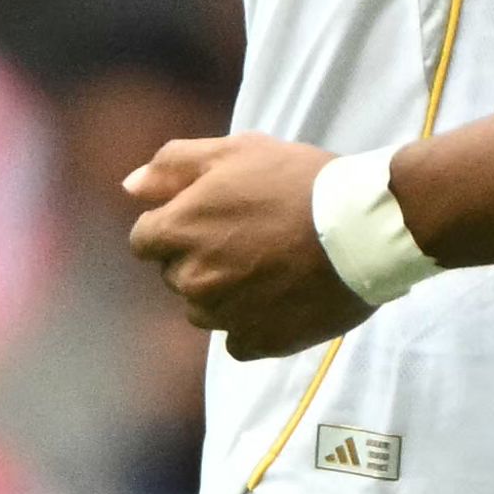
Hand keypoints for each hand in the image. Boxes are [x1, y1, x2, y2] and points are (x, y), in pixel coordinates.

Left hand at [126, 133, 372, 360]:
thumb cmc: (298, 181)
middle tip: (251, 236)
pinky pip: (238, 339)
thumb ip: (173, 165)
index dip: (178, 224)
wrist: (363, 227)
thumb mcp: (237, 150)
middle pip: (177, 274)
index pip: (145, 240)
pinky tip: (282, 297)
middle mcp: (190, 280)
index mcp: (178, 231)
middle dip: (202, 256)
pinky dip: (253, 322)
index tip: (216, 216)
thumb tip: (130, 187)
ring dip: (225, 291)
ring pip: (205, 308)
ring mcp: (222, 317)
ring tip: (271, 267)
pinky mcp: (257, 342)